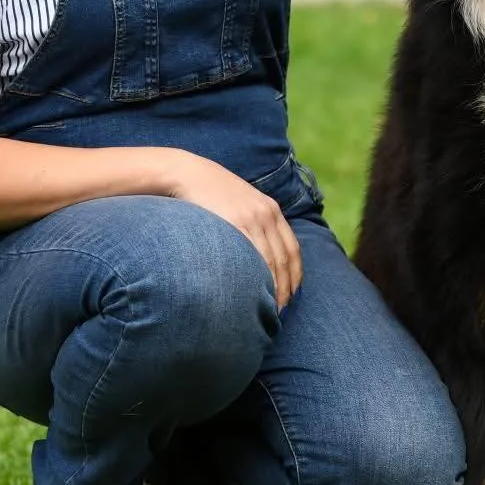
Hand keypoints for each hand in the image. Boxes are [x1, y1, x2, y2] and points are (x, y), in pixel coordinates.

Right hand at [160, 151, 301, 308]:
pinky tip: (251, 292)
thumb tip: (258, 257)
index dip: (295, 275)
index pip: (292, 249)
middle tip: (280, 310)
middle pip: (284, 259)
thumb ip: (253, 225)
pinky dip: (255, 277)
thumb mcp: (241, 204)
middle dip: (285, 288)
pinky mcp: (234, 222)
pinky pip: (250, 255)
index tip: (292, 294)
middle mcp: (266, 214)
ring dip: (272, 287)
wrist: (189, 174)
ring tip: (267, 308)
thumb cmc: (211, 194)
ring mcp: (251, 218)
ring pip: (270, 261)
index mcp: (271, 210)